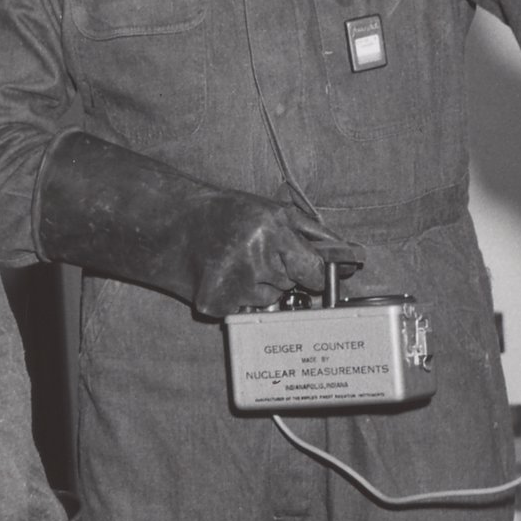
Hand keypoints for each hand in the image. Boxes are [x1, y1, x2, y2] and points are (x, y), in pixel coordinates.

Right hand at [186, 201, 361, 319]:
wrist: (171, 224)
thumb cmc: (226, 213)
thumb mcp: (273, 211)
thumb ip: (313, 234)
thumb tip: (348, 255)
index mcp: (274, 233)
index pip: (315, 271)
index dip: (316, 275)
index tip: (315, 274)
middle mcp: (257, 261)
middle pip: (292, 285)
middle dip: (283, 273)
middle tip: (258, 255)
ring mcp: (235, 286)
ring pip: (270, 299)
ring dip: (260, 286)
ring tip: (236, 263)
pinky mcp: (217, 304)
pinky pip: (246, 309)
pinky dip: (238, 297)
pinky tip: (223, 276)